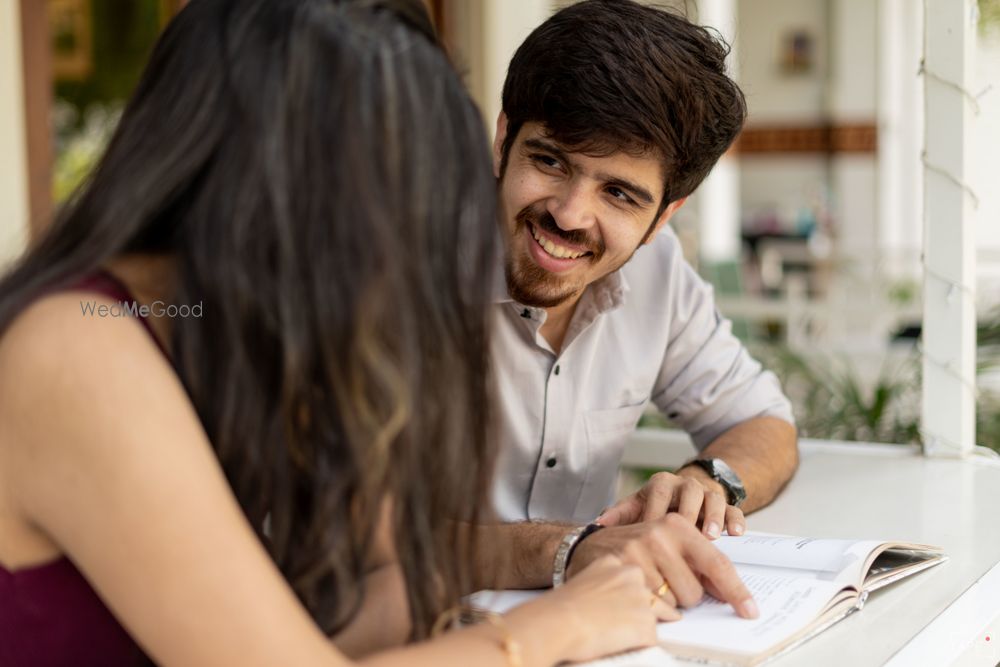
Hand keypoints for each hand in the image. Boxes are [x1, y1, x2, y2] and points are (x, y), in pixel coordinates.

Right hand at [512, 555, 676, 663]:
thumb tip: (612, 599)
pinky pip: (650, 639)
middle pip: (650, 597)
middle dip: (638, 612)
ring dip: (636, 628)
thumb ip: (605, 582)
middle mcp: (633, 575)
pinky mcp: (646, 624)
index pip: (636, 579)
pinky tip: (615, 641)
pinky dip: (636, 645)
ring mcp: (642, 598)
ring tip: (611, 632)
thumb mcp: (584, 580)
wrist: (557, 621)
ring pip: (652, 618)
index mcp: (615, 562)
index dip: (628, 598)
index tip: (617, 607)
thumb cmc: (560, 606)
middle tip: (613, 622)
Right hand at [566, 514, 758, 618]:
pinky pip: (655, 609)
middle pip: (696, 590)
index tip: (749, 610)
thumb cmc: (630, 550)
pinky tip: (636, 596)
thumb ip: (694, 561)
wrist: (582, 549)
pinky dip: (651, 611)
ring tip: (644, 586)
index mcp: (675, 525)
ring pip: (676, 603)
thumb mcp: (664, 544)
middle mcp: (659, 534)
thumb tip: (725, 591)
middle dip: (682, 597)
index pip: (716, 562)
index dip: (735, 590)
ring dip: (664, 604)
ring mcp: (640, 552)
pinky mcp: (624, 572)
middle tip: (661, 584)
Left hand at [597, 469, 744, 538]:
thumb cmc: (655, 508)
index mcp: (661, 484)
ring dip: (713, 518)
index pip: (658, 492)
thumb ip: (619, 515)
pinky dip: (735, 520)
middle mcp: (685, 484)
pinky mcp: (725, 505)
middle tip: (686, 533)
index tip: (651, 529)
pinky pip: (733, 509)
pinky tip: (736, 534)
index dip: (656, 510)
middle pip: (689, 493)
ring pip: (713, 500)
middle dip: (688, 513)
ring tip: (711, 536)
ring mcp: (707, 494)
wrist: (682, 496)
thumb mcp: (636, 507)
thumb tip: (595, 523)